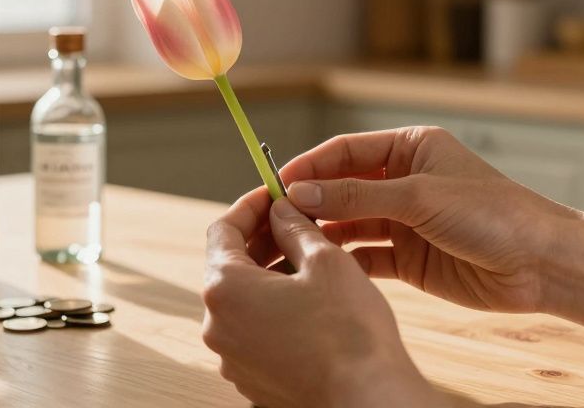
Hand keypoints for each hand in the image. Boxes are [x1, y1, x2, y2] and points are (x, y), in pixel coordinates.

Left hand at [202, 187, 447, 407]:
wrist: (366, 398)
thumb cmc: (348, 331)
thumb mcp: (326, 260)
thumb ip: (295, 227)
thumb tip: (281, 210)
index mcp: (224, 289)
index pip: (222, 230)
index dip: (251, 206)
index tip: (274, 195)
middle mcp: (217, 326)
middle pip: (230, 267)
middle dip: (263, 240)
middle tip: (296, 223)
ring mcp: (231, 357)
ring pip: (243, 301)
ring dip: (269, 276)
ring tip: (309, 261)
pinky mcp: (251, 379)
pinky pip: (254, 333)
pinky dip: (273, 311)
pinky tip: (308, 303)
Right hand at [271, 127, 579, 313]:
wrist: (541, 265)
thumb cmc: (494, 215)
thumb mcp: (420, 197)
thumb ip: (358, 195)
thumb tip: (301, 191)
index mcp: (411, 148)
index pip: (347, 151)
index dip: (310, 165)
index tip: (276, 181)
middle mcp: (404, 181)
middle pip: (342, 187)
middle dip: (310, 200)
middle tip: (273, 216)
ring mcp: (405, 221)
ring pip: (349, 222)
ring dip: (322, 231)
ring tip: (289, 243)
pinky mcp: (409, 258)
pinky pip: (365, 255)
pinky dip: (343, 260)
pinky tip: (320, 266)